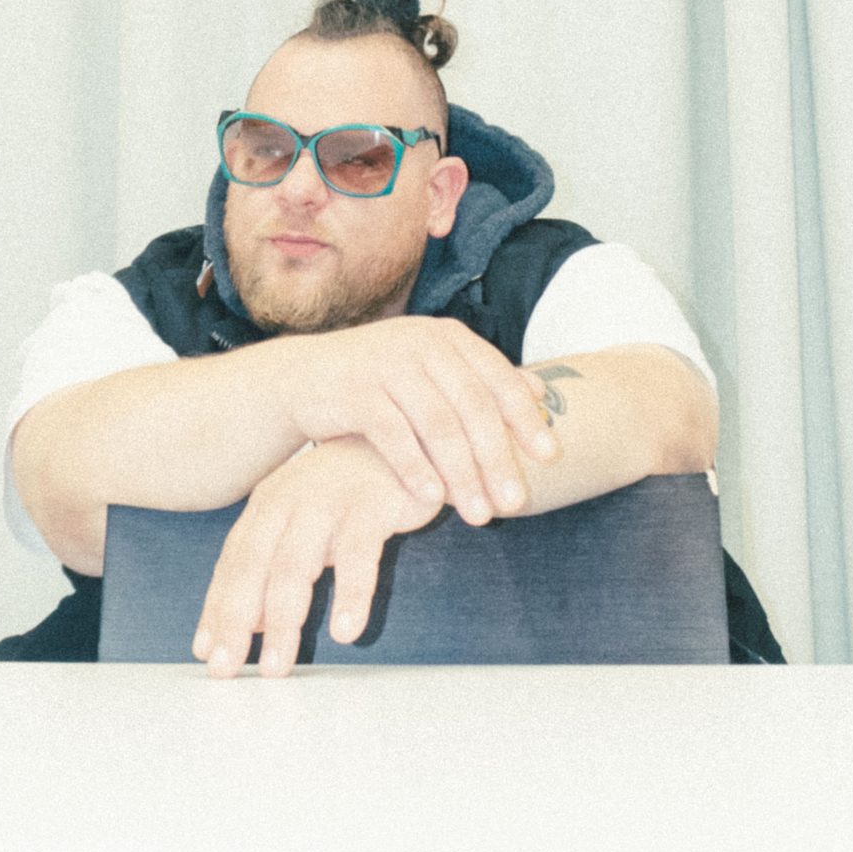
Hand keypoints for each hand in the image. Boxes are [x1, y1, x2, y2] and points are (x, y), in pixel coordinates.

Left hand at [192, 434, 446, 676]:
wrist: (410, 434)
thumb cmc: (355, 489)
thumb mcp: (310, 526)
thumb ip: (279, 567)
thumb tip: (254, 626)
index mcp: (269, 505)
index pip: (233, 564)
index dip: (218, 609)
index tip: (207, 654)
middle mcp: (289, 500)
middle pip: (254, 568)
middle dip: (237, 621)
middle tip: (229, 670)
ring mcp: (328, 499)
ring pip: (296, 566)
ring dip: (285, 620)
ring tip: (278, 665)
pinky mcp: (372, 503)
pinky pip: (359, 554)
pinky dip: (351, 594)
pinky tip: (345, 631)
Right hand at [263, 317, 560, 526]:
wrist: (302, 379)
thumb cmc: (379, 382)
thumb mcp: (431, 371)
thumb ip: (480, 379)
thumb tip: (540, 392)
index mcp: (447, 337)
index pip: (498, 379)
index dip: (526, 418)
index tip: (550, 457)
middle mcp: (421, 343)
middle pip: (473, 406)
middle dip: (497, 459)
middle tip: (515, 503)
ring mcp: (386, 364)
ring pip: (437, 425)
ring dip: (462, 474)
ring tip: (478, 514)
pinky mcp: (355, 390)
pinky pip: (394, 435)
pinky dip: (416, 468)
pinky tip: (432, 499)